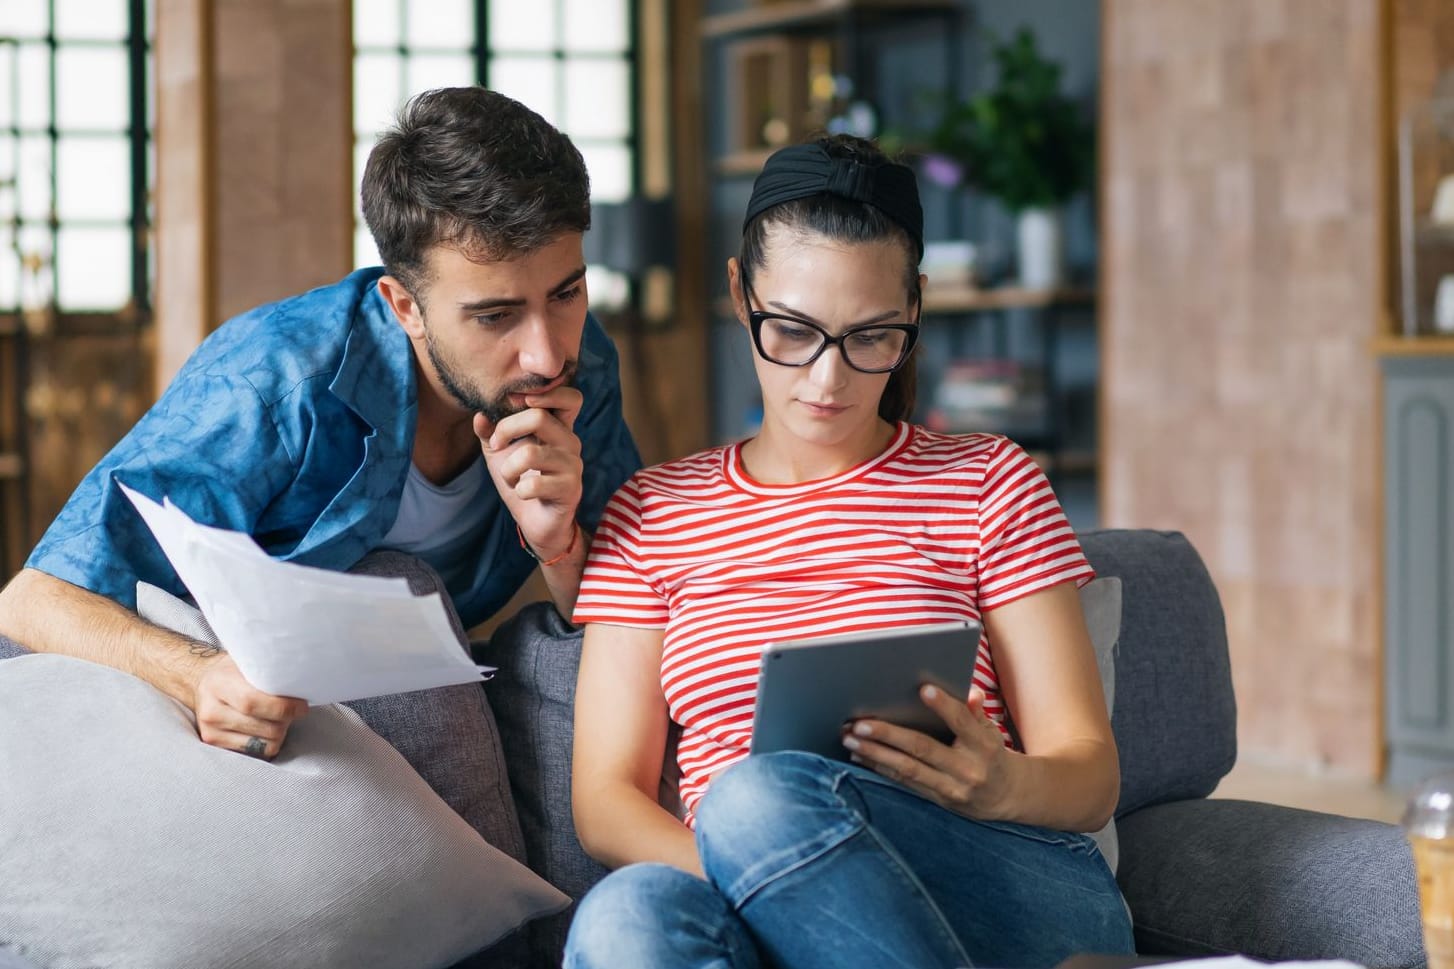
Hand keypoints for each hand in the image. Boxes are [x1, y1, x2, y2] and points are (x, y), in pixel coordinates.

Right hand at [192, 653, 308, 759]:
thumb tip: (301, 681)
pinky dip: (269, 742)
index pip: (252, 702)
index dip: (283, 707)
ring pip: (264, 743)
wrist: (205, 684)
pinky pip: (256, 753)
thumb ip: (268, 672)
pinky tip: (267, 727)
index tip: (301, 706)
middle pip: (264, 726)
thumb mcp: (248, 662)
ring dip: (280, 732)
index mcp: (219, 683)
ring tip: (279, 718)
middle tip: (294, 709)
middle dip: (287, 720)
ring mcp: (211, 731)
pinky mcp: (216, 745)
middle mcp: (211, 710)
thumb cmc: (234, 671)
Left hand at [474, 385, 584, 561]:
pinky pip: (532, 484)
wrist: (536, 521)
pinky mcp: (569, 489)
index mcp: (558, 427)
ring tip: (510, 478)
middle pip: (538, 417)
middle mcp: (570, 441)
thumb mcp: (500, 452)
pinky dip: (518, 490)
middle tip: (496, 444)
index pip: (570, 397)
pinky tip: (522, 494)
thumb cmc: (521, 480)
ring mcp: (573, 465)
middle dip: (506, 429)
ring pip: (530, 453)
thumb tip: (480, 415)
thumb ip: (490, 431)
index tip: (517, 405)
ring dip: (508, 468)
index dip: (547, 393)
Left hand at [841, 684, 1011, 819]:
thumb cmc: (993, 753)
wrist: (1008, 796)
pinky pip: (904, 782)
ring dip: (875, 753)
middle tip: (859, 723)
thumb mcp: (992, 731)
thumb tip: (970, 691)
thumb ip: (976, 712)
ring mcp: (951, 788)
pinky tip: (859, 755)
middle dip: (888, 735)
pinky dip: (880, 767)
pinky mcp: (938, 799)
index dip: (944, 706)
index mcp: (984, 746)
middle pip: (923, 748)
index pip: (963, 723)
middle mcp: (967, 769)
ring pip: (907, 769)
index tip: (923, 689)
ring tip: (849, 739)